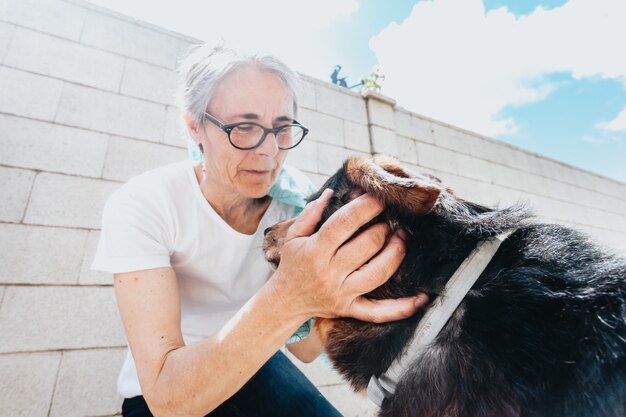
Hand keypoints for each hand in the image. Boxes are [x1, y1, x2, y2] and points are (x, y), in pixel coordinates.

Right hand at [270, 189, 427, 322]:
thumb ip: (310, 213)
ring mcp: (342, 293)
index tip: (379, 196)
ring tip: (402, 238)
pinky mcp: (351, 310)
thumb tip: (330, 192)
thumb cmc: (292, 264)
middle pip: (367, 245)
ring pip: (379, 273)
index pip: (345, 223)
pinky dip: (402, 308)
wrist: (284, 302)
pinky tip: (421, 298)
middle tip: (390, 218)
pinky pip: (380, 312)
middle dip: (383, 227)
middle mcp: (330, 273)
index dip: (366, 206)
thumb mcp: (292, 236)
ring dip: (396, 252)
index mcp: (315, 251)